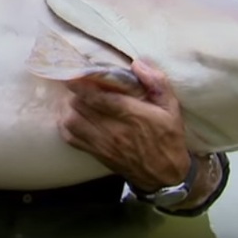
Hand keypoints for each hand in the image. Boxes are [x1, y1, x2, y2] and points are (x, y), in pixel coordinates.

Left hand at [58, 60, 189, 191]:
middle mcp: (115, 130)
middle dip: (75, 92)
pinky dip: (65, 126)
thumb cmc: (169, 137)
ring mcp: (103, 144)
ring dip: (69, 107)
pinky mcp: (97, 154)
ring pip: (72, 122)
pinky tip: (70, 116)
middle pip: (81, 107)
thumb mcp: (171, 107)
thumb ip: (157, 82)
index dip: (82, 84)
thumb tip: (137, 63)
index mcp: (134, 116)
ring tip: (74, 98)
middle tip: (76, 82)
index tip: (73, 72)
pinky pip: (71, 139)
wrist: (165, 175)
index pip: (99, 98)